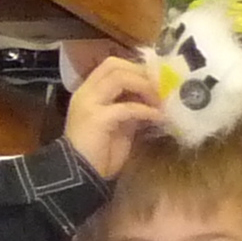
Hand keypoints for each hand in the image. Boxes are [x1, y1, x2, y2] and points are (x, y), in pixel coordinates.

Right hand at [64, 53, 168, 180]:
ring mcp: (89, 104)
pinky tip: (159, 117)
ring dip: (145, 87)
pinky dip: (146, 110)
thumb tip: (154, 97)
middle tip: (160, 87)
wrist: (80, 175)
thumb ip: (131, 107)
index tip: (157, 80)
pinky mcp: (97, 118)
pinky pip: (127, 107)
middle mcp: (85, 93)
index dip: (136, 68)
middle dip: (141, 73)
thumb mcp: (120, 124)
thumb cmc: (99, 152)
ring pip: (119, 77)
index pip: (111, 65)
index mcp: (88, 92)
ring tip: (160, 101)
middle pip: (115, 65)